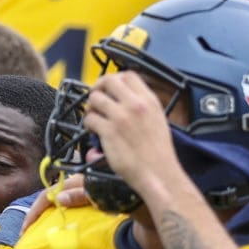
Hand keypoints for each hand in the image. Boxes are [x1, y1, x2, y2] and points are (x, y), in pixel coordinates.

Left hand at [82, 74, 192, 203]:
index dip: (115, 79)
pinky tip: (94, 131)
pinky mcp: (109, 132)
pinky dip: (88, 124)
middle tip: (96, 99)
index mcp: (149, 100)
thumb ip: (143, 107)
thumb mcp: (158, 120)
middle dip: (98, 87)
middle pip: (108, 80)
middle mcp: (135, 105)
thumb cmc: (159, 153)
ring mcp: (121, 117)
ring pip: (95, 98)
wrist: (159, 173)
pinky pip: (90, 119)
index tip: (109, 89)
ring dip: (90, 107)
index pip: (128, 75)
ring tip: (94, 117)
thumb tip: (125, 101)